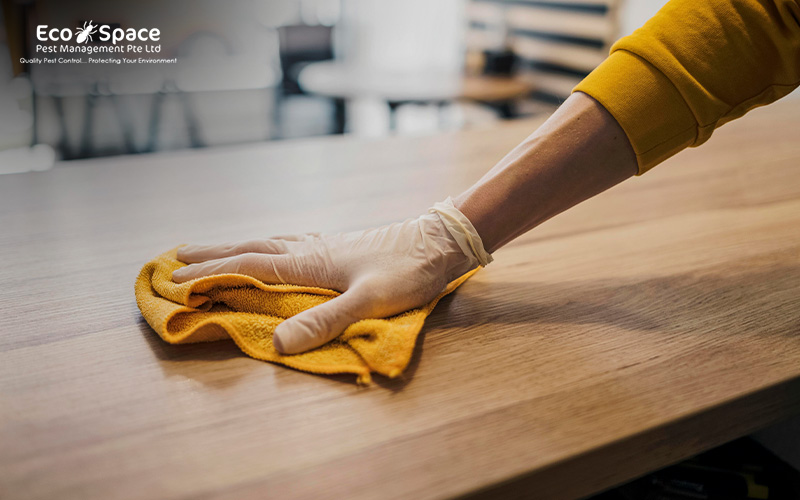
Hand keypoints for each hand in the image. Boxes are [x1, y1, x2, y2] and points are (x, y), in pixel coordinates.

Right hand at [173, 201, 489, 353]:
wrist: (441, 241)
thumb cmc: (408, 270)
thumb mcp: (369, 300)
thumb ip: (325, 320)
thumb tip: (278, 344)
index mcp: (310, 261)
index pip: (248, 267)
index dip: (210, 274)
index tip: (174, 280)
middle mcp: (310, 248)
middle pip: (250, 248)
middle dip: (211, 255)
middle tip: (175, 257)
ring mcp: (324, 245)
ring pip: (268, 244)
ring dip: (235, 247)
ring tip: (212, 251)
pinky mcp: (338, 246)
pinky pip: (288, 244)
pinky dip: (266, 247)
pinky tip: (273, 250)